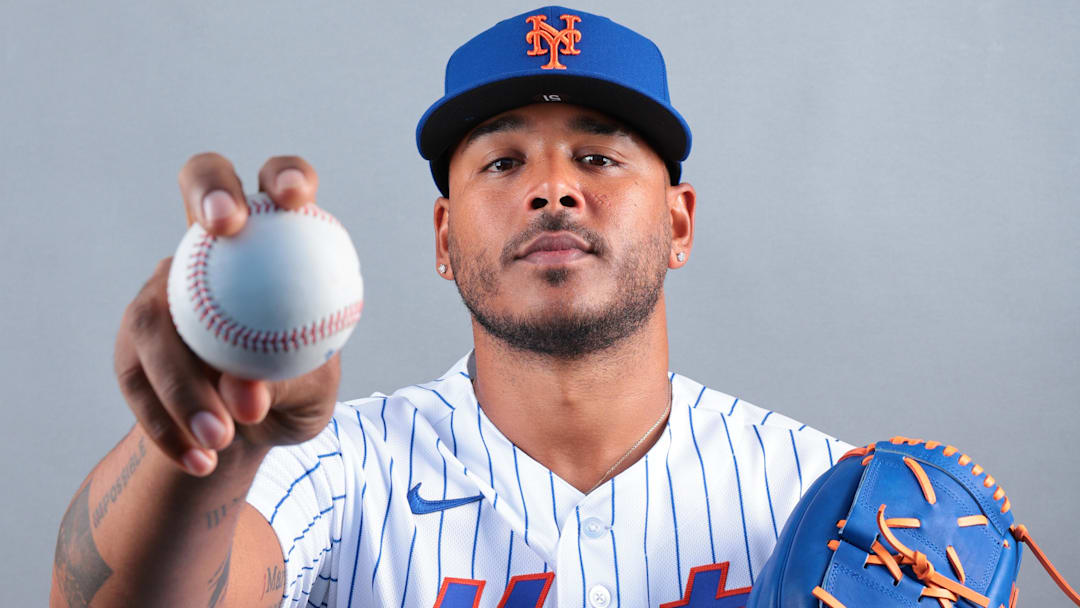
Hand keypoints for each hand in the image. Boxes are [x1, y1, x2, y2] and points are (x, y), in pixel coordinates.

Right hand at [113, 153, 340, 475]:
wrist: (242, 436)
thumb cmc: (292, 395)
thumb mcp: (310, 396)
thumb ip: (289, 382)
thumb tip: (247, 393)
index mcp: (274, 246)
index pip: (277, 188)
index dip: (284, 175)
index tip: (293, 198)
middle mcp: (214, 251)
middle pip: (201, 185)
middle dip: (209, 190)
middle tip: (223, 227)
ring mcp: (167, 286)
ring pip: (159, 308)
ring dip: (185, 380)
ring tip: (220, 437)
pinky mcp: (135, 337)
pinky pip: (138, 372)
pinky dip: (167, 421)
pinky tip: (197, 458)